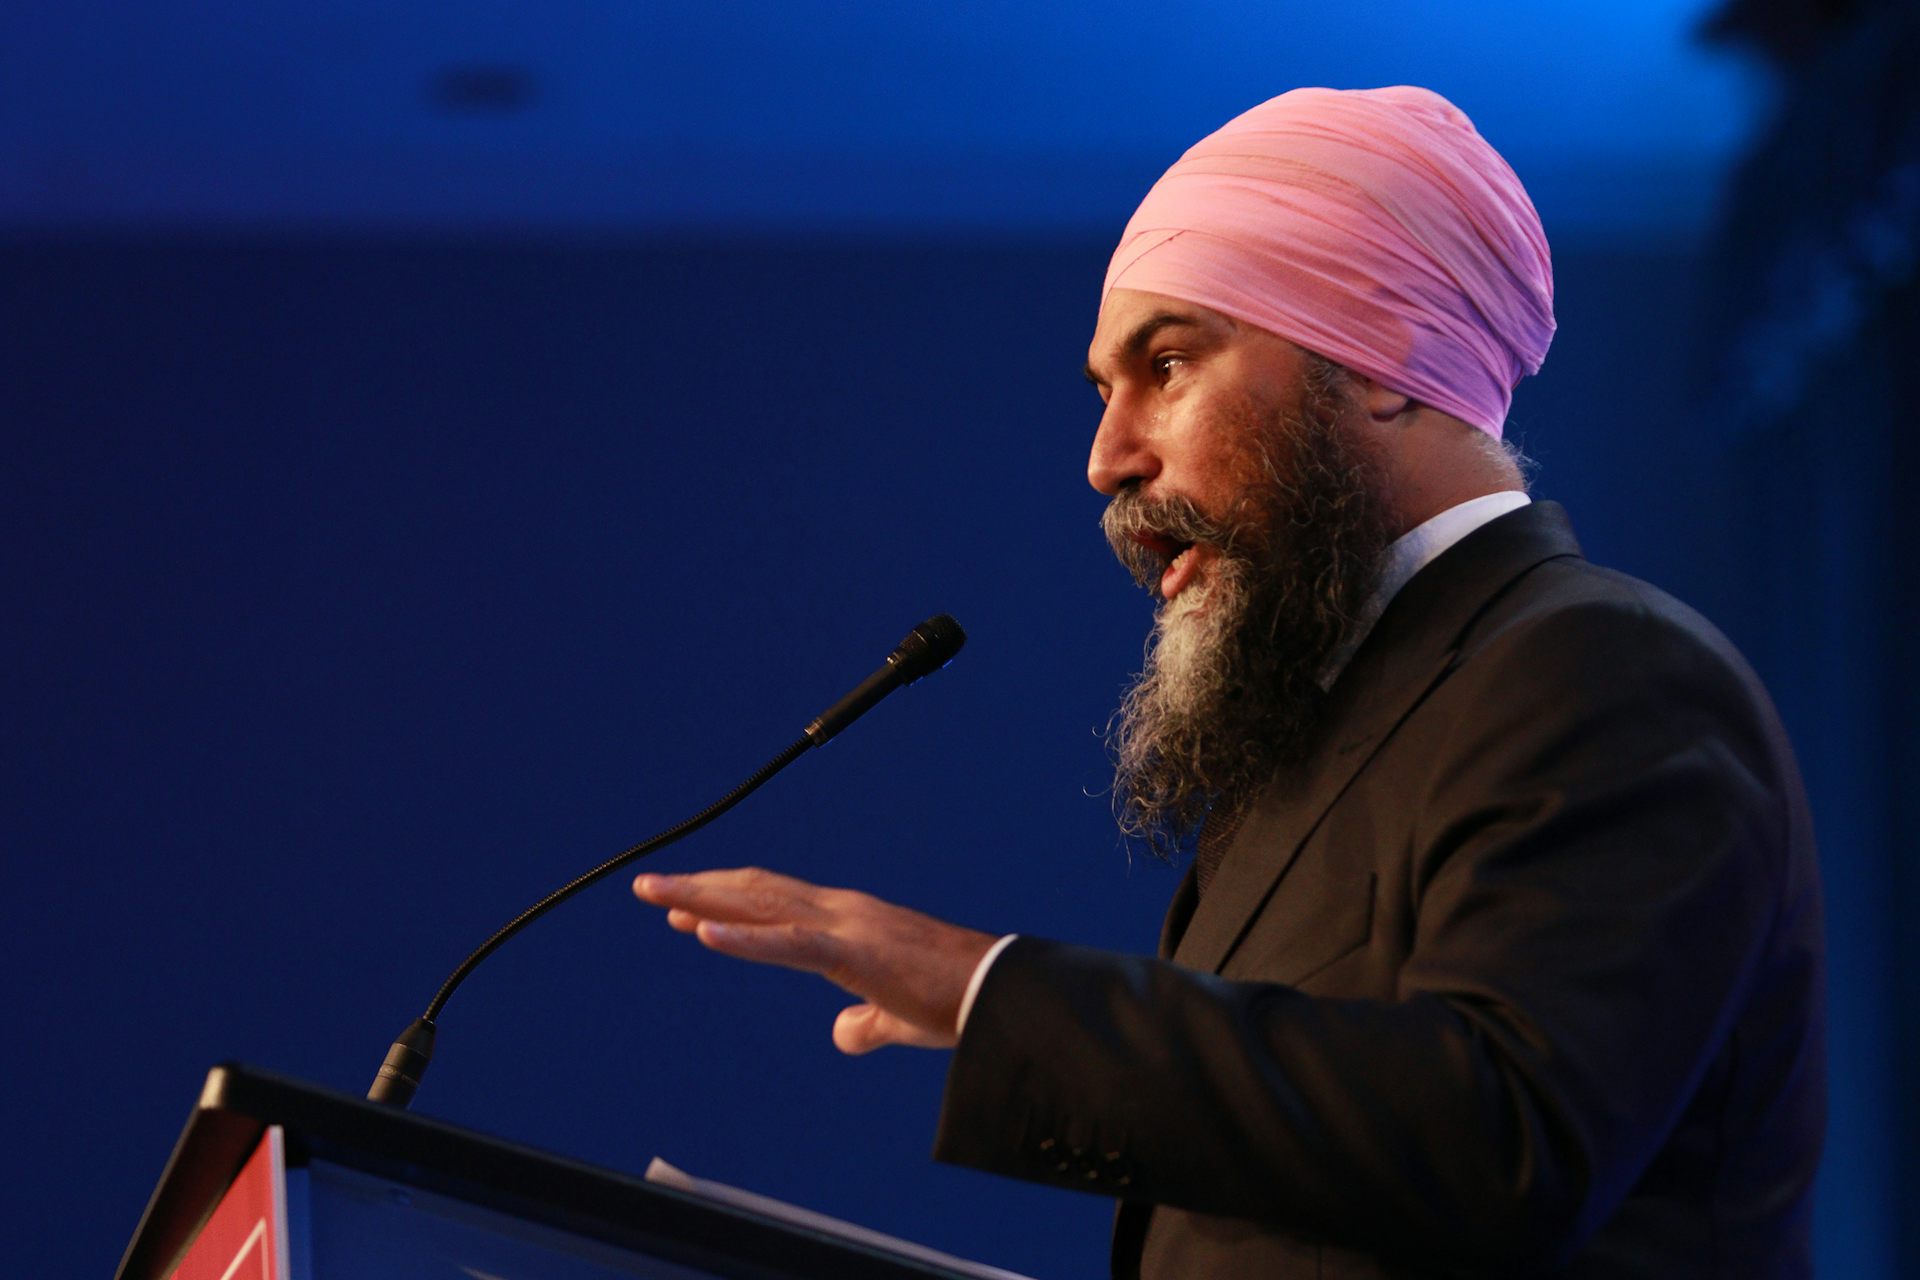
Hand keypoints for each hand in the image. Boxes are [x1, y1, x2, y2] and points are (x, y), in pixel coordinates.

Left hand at [632, 867, 998, 1053]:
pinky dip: (740, 937)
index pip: (776, 904)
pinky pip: (787, 943)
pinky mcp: (854, 952)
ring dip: (702, 898)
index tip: (682, 908)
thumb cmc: (959, 1002)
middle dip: (699, 888)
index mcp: (851, 924)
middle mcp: (842, 912)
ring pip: (761, 904)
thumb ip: (866, 1022)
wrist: (1002, 993)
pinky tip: (701, 931)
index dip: (727, 902)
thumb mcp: (899, 1016)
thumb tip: (840, 1033)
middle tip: (647, 886)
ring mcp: (846, 926)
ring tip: (655, 894)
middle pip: (756, 892)